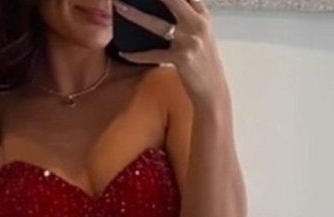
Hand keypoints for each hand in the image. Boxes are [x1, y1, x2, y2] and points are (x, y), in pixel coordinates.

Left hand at [112, 0, 228, 106]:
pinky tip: (124, 52)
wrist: (213, 91)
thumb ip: (189, 18)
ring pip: (157, 24)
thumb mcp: (201, 35)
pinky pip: (153, 54)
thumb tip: (167, 8)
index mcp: (203, 16)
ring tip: (120, 6)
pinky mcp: (182, 58)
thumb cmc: (203, 64)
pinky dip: (137, 55)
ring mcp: (190, 40)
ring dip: (135, 15)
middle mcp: (198, 24)